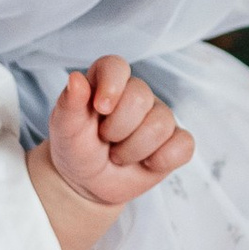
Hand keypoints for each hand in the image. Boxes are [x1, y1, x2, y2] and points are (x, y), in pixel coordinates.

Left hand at [44, 55, 194, 209]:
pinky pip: (184, 144)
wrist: (87, 182)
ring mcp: (158, 117)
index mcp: (107, 82)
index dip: (112, 85)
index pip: (116, 66)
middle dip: (118, 128)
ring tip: (118, 156)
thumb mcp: (64, 129)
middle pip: (141, 97)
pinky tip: (147, 164)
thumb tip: (75, 78)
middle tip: (104, 140)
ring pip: (162, 124)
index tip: (100, 109)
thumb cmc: (75, 148)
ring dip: (134, 149)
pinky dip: (164, 159)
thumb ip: (69, 104)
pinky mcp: (174, 142)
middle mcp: (137, 95)